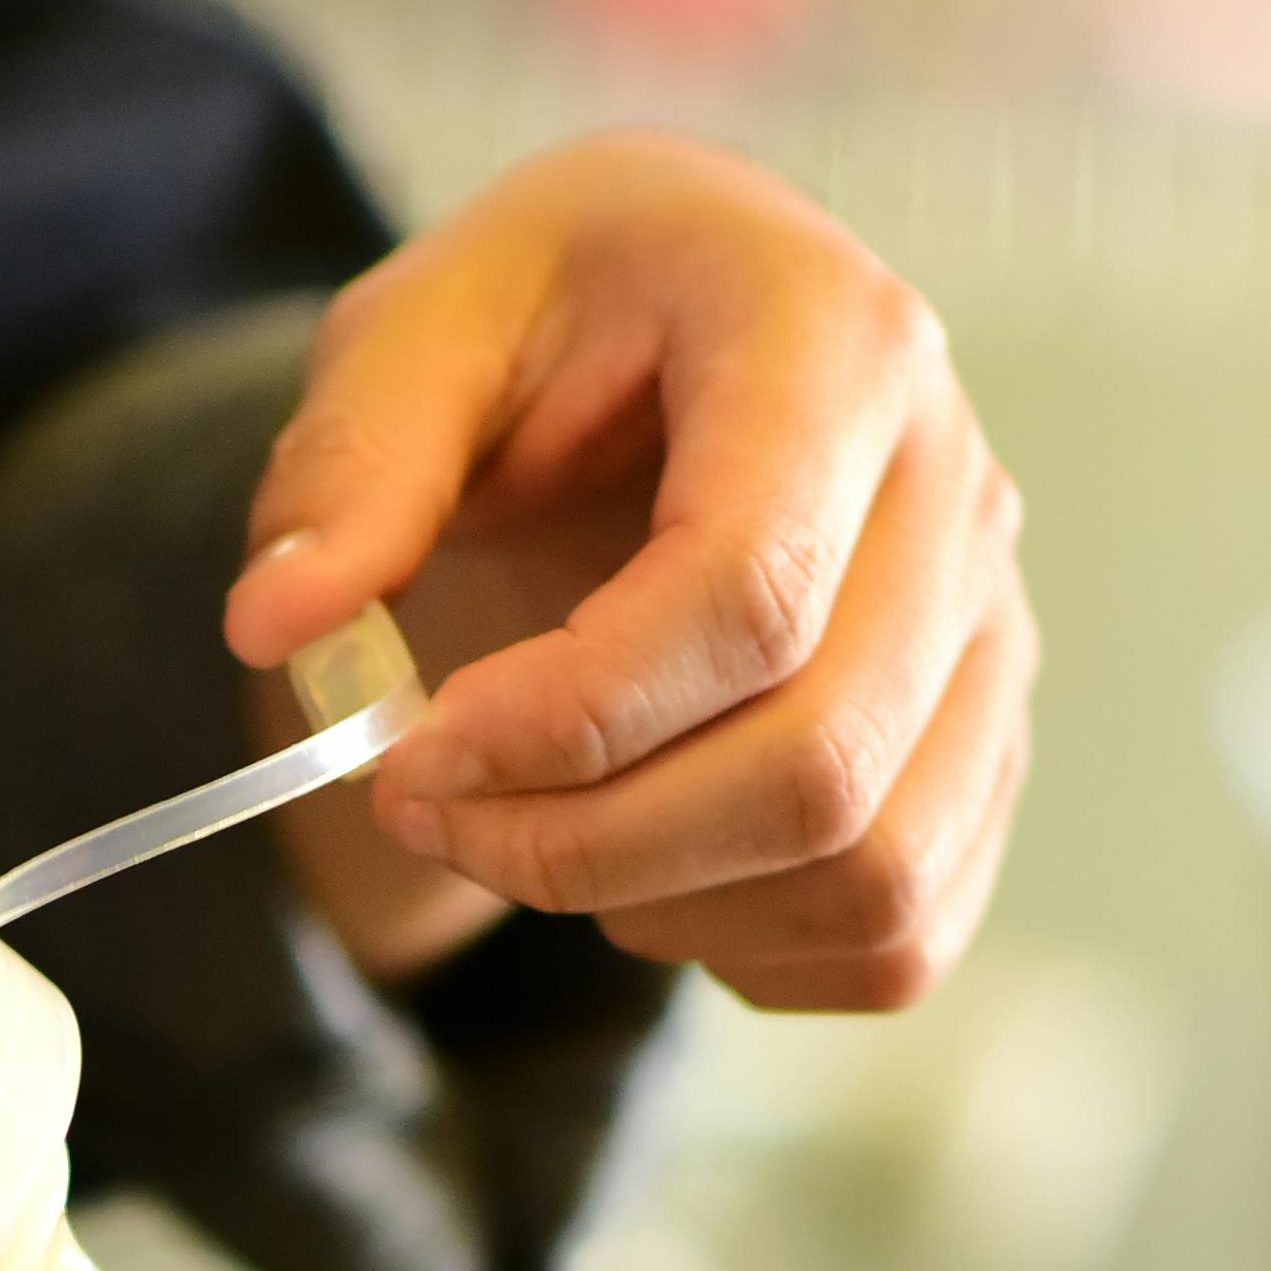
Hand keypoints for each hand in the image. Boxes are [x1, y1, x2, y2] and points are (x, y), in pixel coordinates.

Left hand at [226, 136, 1030, 1008]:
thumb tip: (279, 624)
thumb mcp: (422, 330)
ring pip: (870, 873)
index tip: (410, 754)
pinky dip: (747, 952)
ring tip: (529, 834)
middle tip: (426, 810)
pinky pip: (901, 928)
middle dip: (586, 841)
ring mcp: (991, 626)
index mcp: (832, 340)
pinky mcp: (983, 741)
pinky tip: (636, 871)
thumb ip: (350, 465)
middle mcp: (957, 486)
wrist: (673, 333)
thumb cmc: (553, 318)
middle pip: (816, 763)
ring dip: (662, 908)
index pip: (748, 590)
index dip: (568, 717)